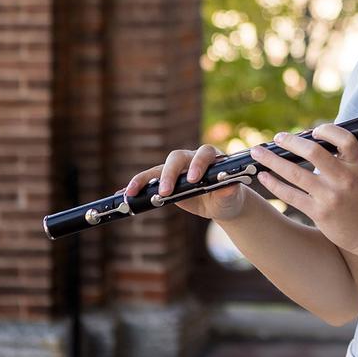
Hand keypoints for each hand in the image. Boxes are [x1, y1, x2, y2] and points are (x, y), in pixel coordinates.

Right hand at [124, 144, 246, 221]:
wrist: (221, 203)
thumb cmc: (228, 196)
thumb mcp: (231, 196)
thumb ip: (229, 190)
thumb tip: (228, 186)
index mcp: (211, 158)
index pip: (203, 154)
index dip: (197, 164)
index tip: (193, 179)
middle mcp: (192, 158)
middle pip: (177, 158)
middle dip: (170, 173)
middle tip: (166, 191)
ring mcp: (177, 168)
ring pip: (159, 168)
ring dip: (146, 179)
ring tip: (134, 192)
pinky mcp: (165, 179)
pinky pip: (148, 180)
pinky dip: (137, 185)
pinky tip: (126, 194)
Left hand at [249, 123, 357, 259]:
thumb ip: (346, 157)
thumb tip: (319, 141)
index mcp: (357, 165)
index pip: (343, 138)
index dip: (325, 130)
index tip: (311, 131)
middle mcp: (344, 178)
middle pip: (313, 152)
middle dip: (290, 141)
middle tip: (277, 138)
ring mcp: (331, 196)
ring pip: (295, 173)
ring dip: (272, 161)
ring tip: (258, 153)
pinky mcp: (319, 212)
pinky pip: (291, 195)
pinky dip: (275, 184)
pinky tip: (265, 177)